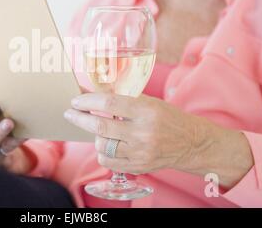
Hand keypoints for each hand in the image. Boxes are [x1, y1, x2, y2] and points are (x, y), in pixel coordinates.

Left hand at [64, 93, 252, 187]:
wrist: (191, 142)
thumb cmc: (167, 117)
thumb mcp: (148, 101)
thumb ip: (122, 99)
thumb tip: (91, 93)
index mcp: (146, 110)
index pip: (109, 103)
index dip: (88, 101)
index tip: (76, 100)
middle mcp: (143, 132)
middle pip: (101, 125)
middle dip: (79, 118)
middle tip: (69, 113)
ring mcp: (140, 152)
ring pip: (102, 145)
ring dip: (94, 136)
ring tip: (99, 130)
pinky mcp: (138, 167)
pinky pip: (108, 162)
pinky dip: (102, 153)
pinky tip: (107, 145)